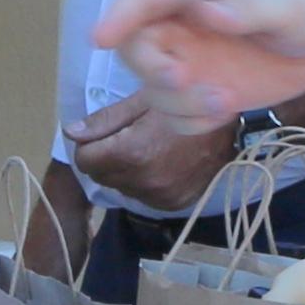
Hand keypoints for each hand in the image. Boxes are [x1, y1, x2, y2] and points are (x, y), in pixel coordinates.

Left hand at [65, 84, 257, 216]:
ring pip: (121, 187)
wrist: (232, 122)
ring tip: (147, 148)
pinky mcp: (174, 203)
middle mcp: (144, 181)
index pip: (84, 160)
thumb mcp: (144, 101)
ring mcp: (161, 196)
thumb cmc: (185, 101)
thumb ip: (105, 121)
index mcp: (132, 153)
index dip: (89, 144)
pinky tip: (161, 162)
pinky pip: (144, 196)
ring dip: (124, 171)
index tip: (103, 133)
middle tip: (126, 136)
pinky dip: (145, 182)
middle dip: (104, 157)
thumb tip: (71, 133)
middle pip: (100, 176)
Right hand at [91, 0, 304, 120]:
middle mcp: (182, 24)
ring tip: (226, 102)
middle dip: (152, 70)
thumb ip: (249, 10)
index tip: (100, 40)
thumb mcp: (290, 7)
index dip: (118, 17)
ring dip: (179, 104)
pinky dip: (192, 122)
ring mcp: (189, 60)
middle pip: (135, 47)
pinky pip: (175, 115)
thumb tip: (206, 13)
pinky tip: (227, 110)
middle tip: (185, 81)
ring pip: (152, 89)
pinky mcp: (200, 91)